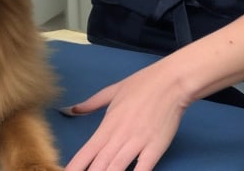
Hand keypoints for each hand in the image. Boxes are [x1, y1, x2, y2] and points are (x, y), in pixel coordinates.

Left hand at [65, 59, 189, 170]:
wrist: (171, 81)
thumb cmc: (143, 84)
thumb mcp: (112, 91)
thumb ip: (91, 104)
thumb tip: (71, 109)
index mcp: (108, 124)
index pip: (87, 151)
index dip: (76, 165)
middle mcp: (119, 136)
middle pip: (100, 165)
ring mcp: (138, 143)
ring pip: (117, 168)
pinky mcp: (156, 147)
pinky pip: (143, 168)